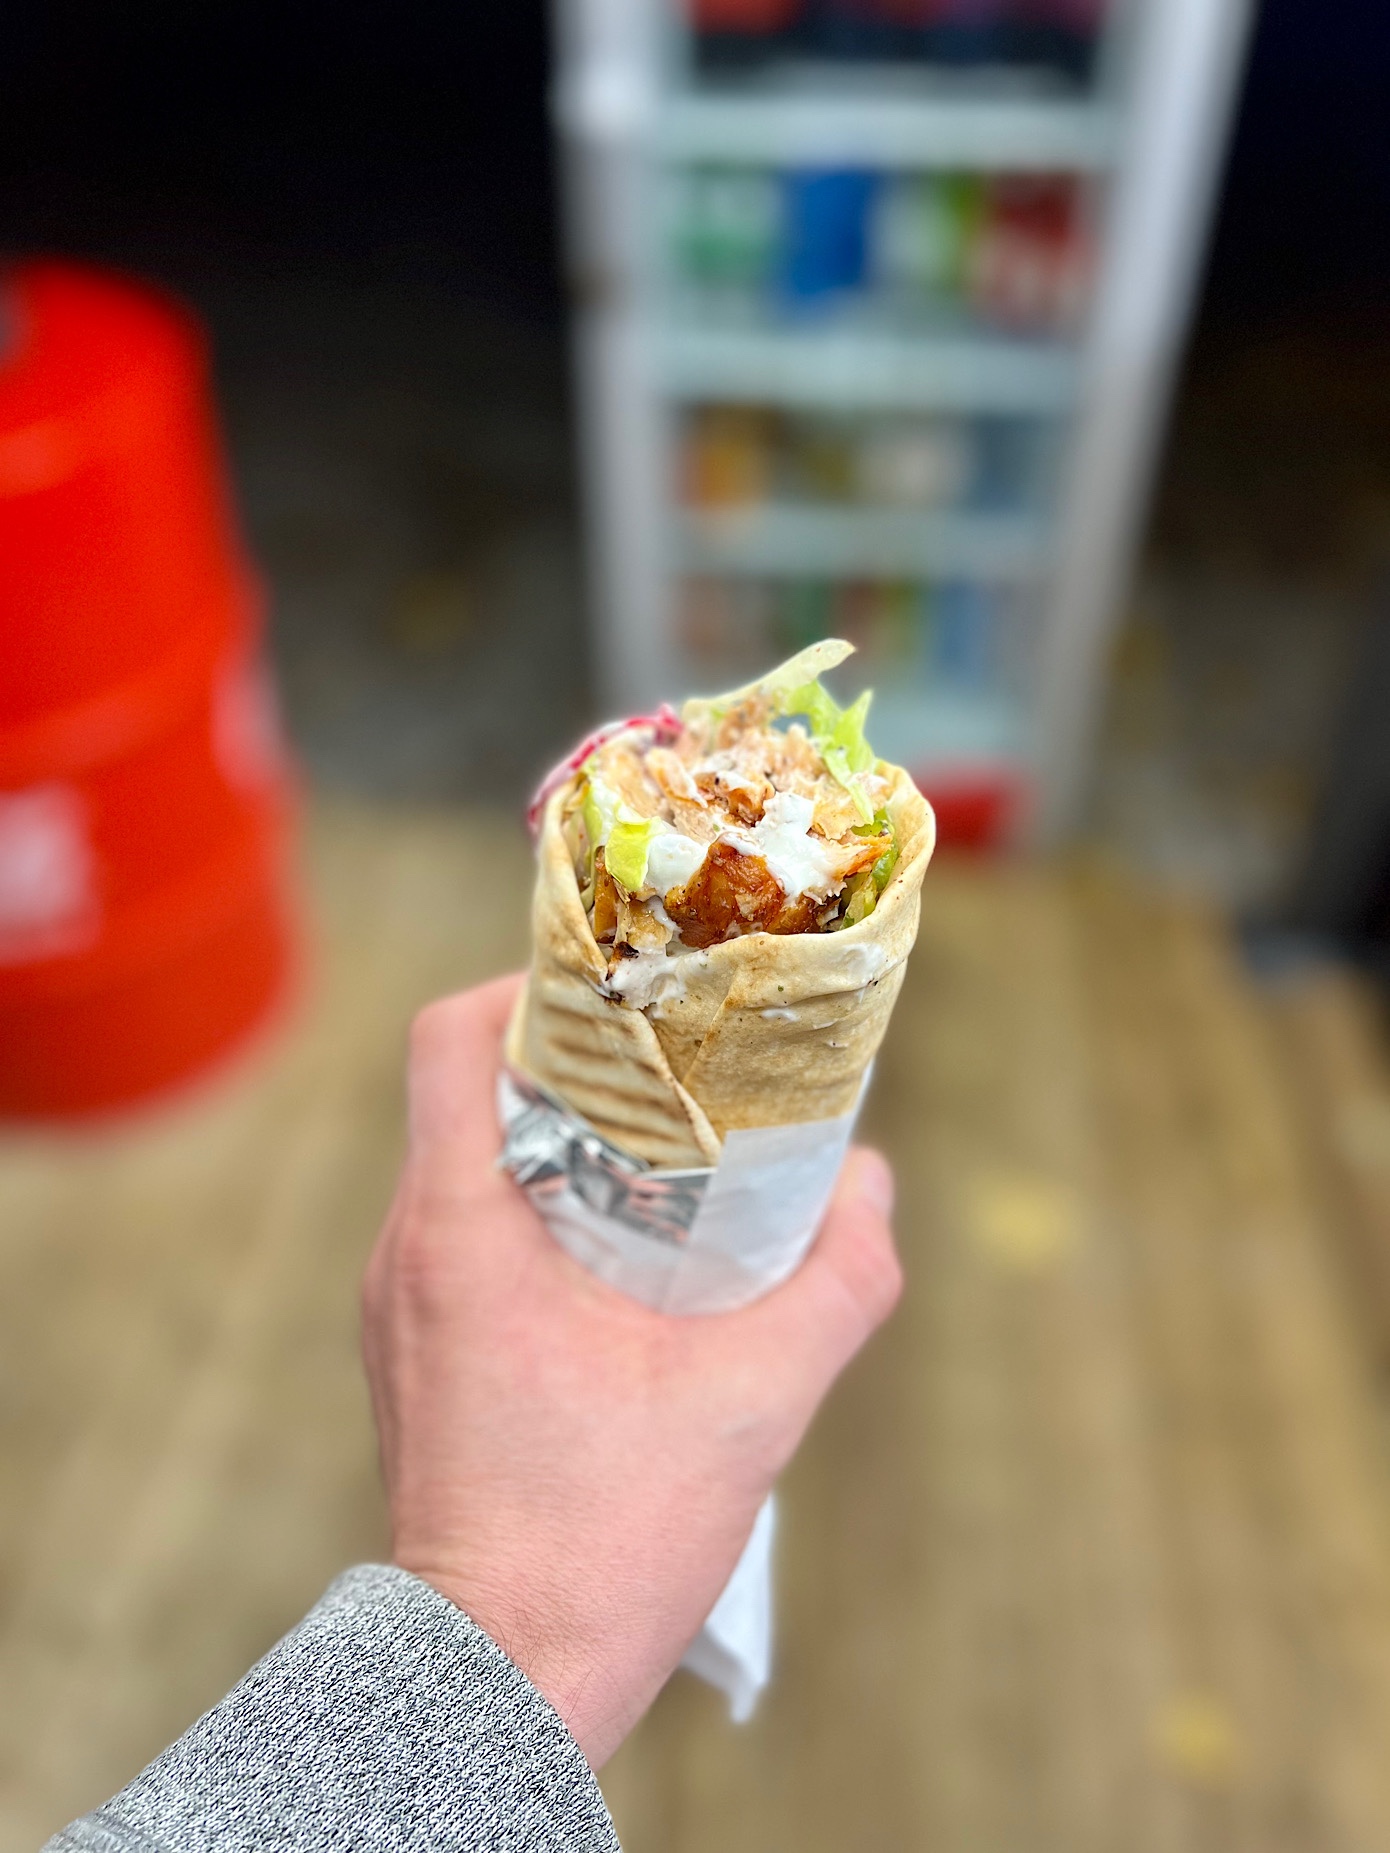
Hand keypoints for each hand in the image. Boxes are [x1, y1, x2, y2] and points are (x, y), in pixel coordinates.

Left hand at [362, 974, 900, 1767]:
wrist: (499, 1681)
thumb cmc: (601, 1544)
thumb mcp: (752, 1404)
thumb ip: (836, 1284)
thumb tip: (874, 1188)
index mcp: (458, 1231)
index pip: (448, 1039)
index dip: (528, 989)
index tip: (619, 999)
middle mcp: (405, 1253)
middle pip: (470, 1093)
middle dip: (575, 1066)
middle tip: (675, 1072)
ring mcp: (399, 1308)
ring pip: (470, 1166)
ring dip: (563, 1143)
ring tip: (667, 1160)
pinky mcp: (415, 1356)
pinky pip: (466, 1236)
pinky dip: (541, 1214)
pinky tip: (628, 1260)